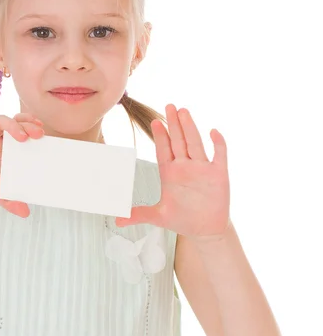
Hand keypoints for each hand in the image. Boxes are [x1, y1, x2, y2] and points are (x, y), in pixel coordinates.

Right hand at [0, 113, 44, 217]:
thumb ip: (10, 201)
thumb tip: (25, 213)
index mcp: (8, 149)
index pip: (24, 131)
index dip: (34, 129)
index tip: (45, 135)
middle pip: (16, 122)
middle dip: (28, 125)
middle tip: (38, 135)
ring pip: (1, 120)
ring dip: (12, 125)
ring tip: (21, 137)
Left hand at [115, 104, 230, 240]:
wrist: (205, 229)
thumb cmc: (182, 219)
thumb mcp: (157, 216)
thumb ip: (138, 214)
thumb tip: (117, 220)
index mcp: (170, 173)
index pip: (164, 150)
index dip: (160, 136)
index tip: (154, 122)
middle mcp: (186, 167)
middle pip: (178, 141)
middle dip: (173, 124)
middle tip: (169, 106)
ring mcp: (202, 169)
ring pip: (195, 143)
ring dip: (190, 128)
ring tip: (183, 111)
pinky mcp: (219, 174)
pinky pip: (219, 155)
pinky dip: (218, 144)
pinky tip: (213, 132)